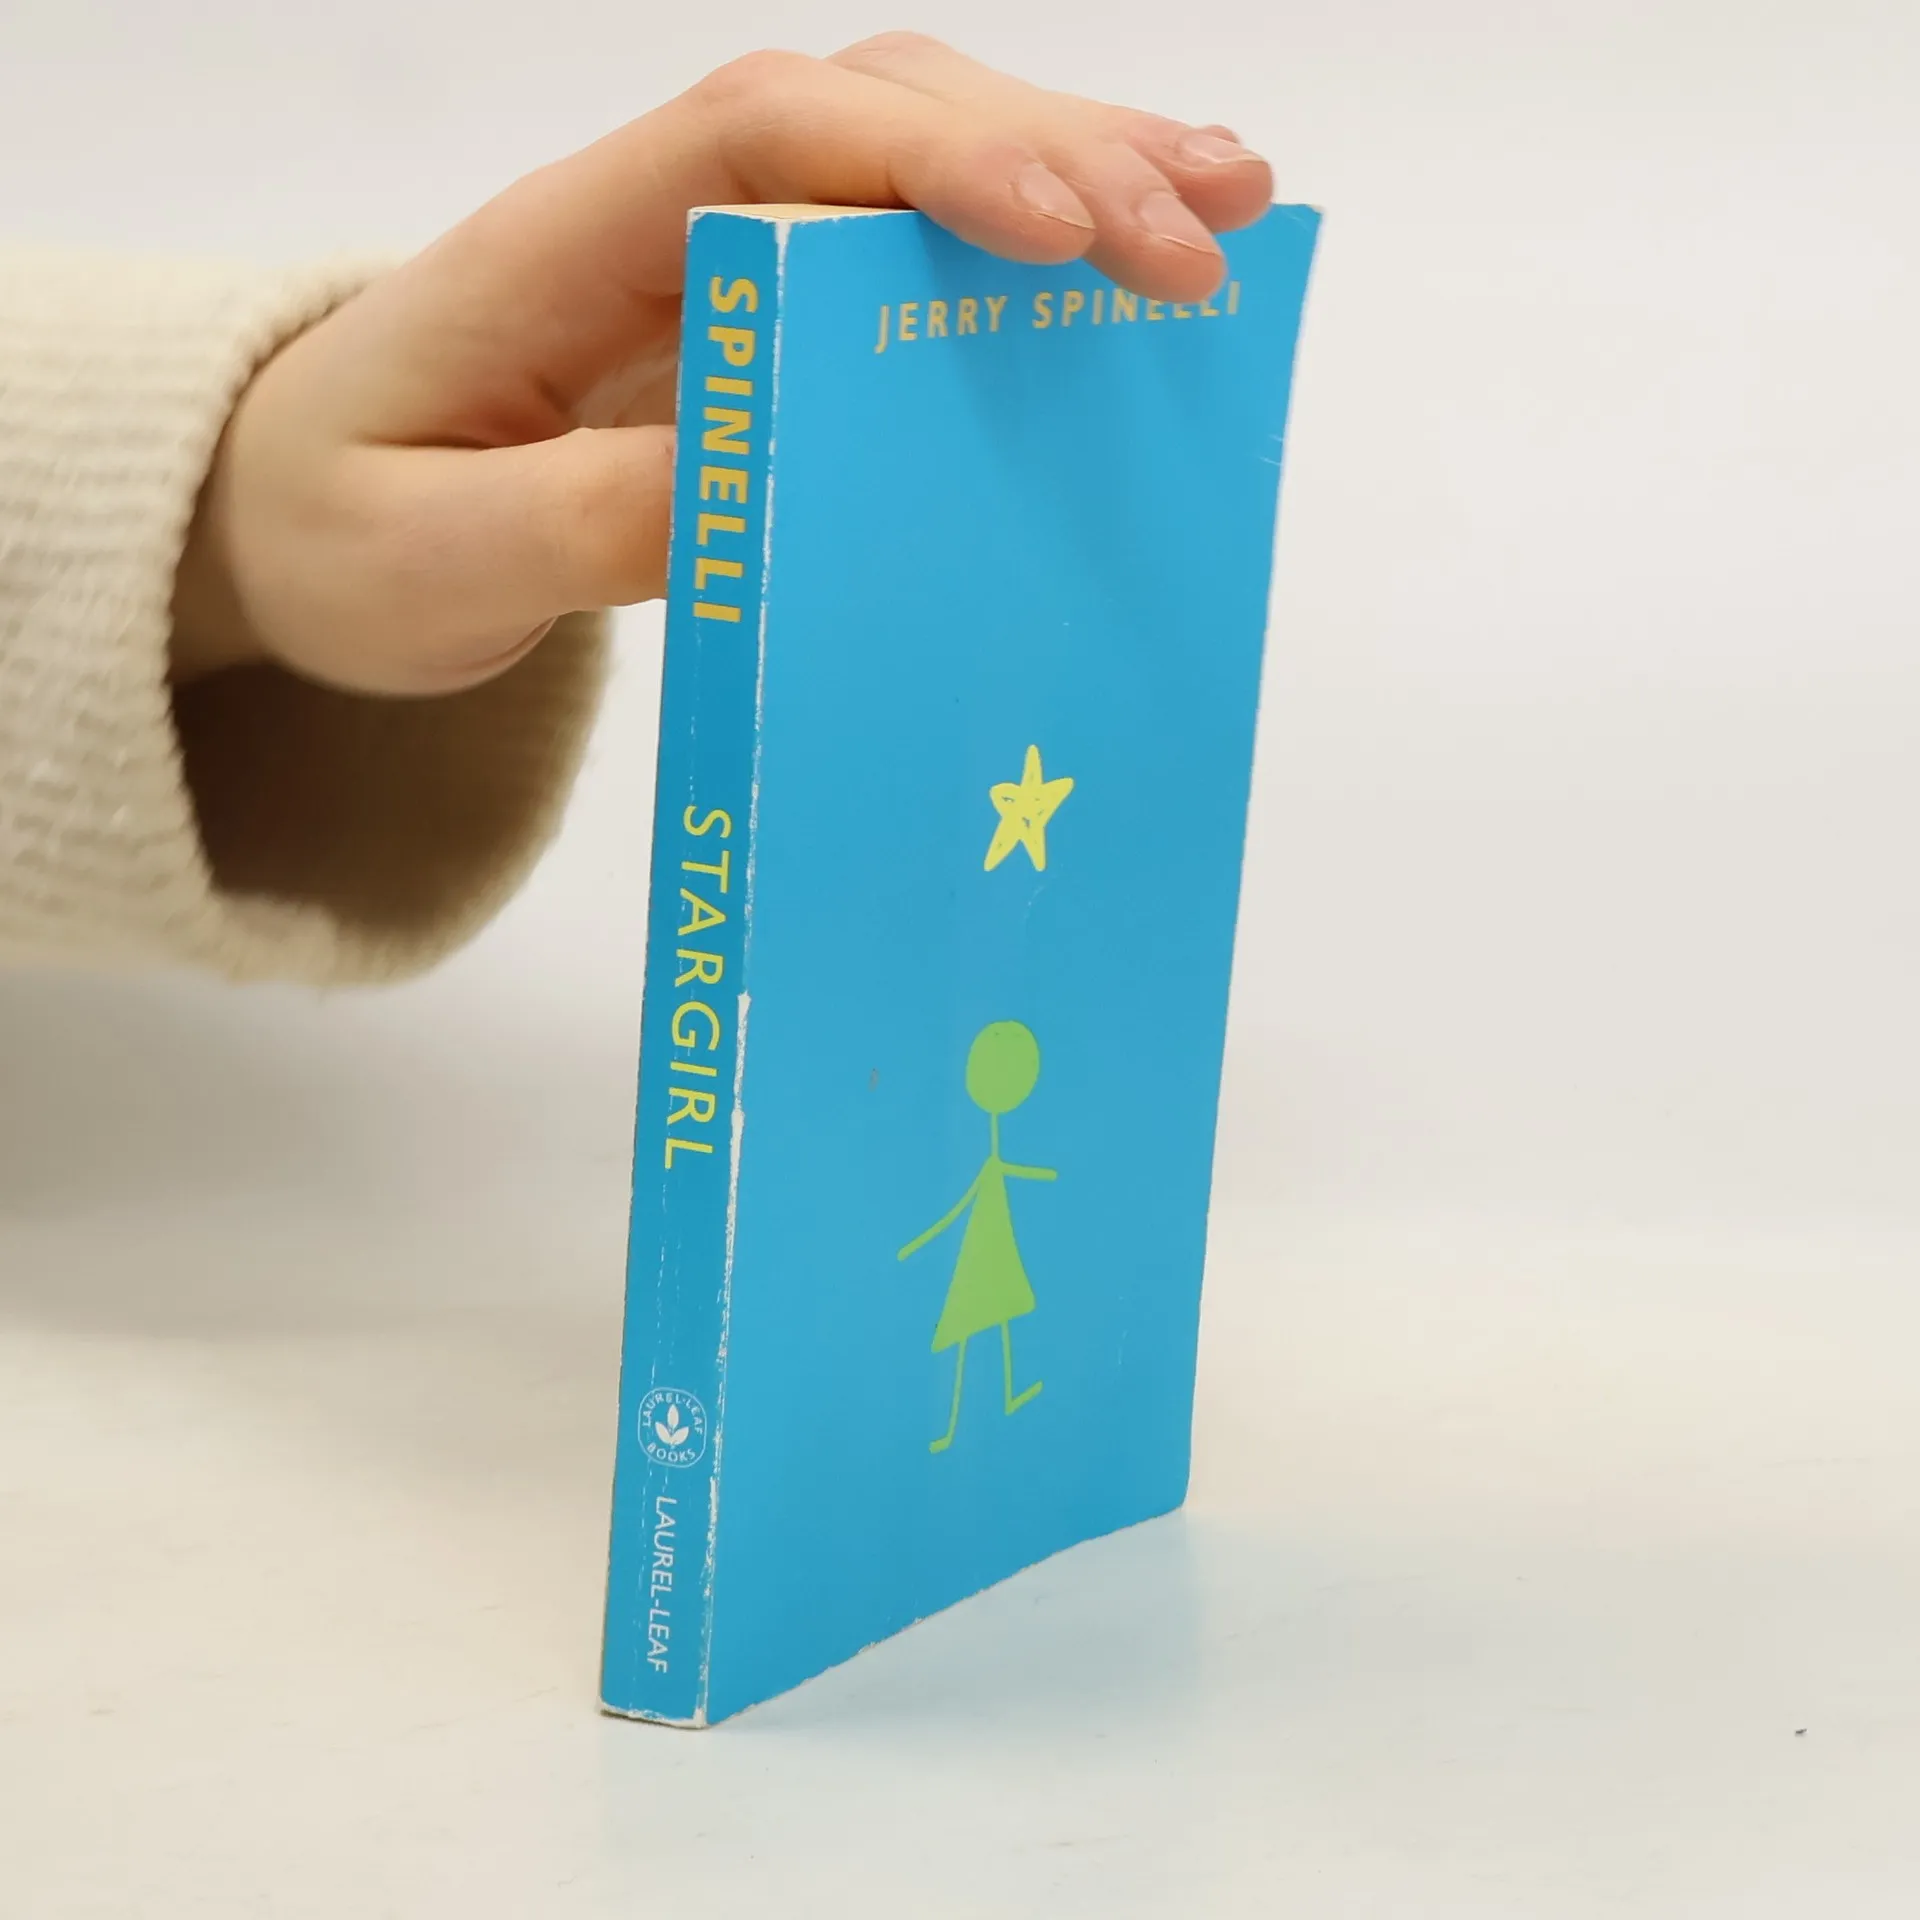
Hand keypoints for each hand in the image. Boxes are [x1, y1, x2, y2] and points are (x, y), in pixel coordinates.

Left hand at [170, 33, 1273, 694]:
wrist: (307, 523)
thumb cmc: (346, 526)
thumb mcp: (428, 558)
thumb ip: (575, 523)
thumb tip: (764, 491)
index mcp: (563, 244)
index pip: (760, 138)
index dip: (923, 163)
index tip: (1059, 235)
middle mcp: (659, 217)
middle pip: (875, 117)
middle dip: (1056, 156)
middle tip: (1212, 231)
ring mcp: (719, 258)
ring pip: (915, 157)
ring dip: (1080, 169)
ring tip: (1234, 205)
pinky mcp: (764, 323)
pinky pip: (907, 250)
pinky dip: (1028, 245)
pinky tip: (1131, 263)